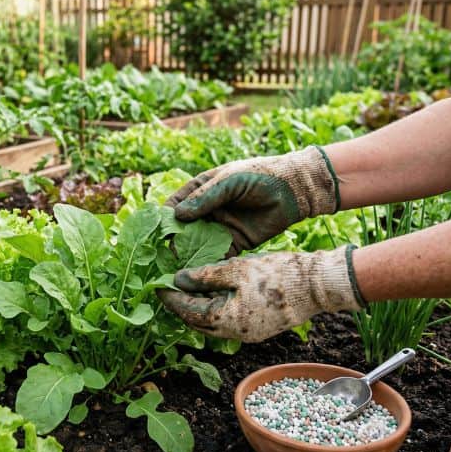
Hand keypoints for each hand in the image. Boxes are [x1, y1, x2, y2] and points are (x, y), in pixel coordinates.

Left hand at [158, 246, 363, 341]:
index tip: (157, 285)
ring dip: (198, 308)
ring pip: (212, 324)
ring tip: (186, 289)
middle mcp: (234, 334)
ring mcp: (247, 334)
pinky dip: (215, 309)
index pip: (188, 311)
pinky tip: (211, 293)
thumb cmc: (277, 275)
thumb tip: (177, 279)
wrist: (315, 286)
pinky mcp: (257, 329)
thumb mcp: (236, 269)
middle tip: (167, 288)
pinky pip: (228, 322)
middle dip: (181, 306)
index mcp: (226, 320)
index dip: (171, 297)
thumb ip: (204, 276)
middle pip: (197, 322)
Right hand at [167, 146, 337, 253]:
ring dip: (188, 256)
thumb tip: (177, 215)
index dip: (164, 218)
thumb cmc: (260, 176)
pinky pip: (218, 256)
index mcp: (201, 190)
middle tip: (162, 257)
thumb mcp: (230, 182)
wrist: (294, 190)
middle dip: (173, 243)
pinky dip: (208, 265)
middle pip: (183, 229)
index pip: (175, 205)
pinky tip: (199, 275)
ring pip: (198, 245)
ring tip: (176, 270)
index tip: (155, 233)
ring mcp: (220, 228)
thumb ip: (205, 197)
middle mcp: (207, 211)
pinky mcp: (236, 244)